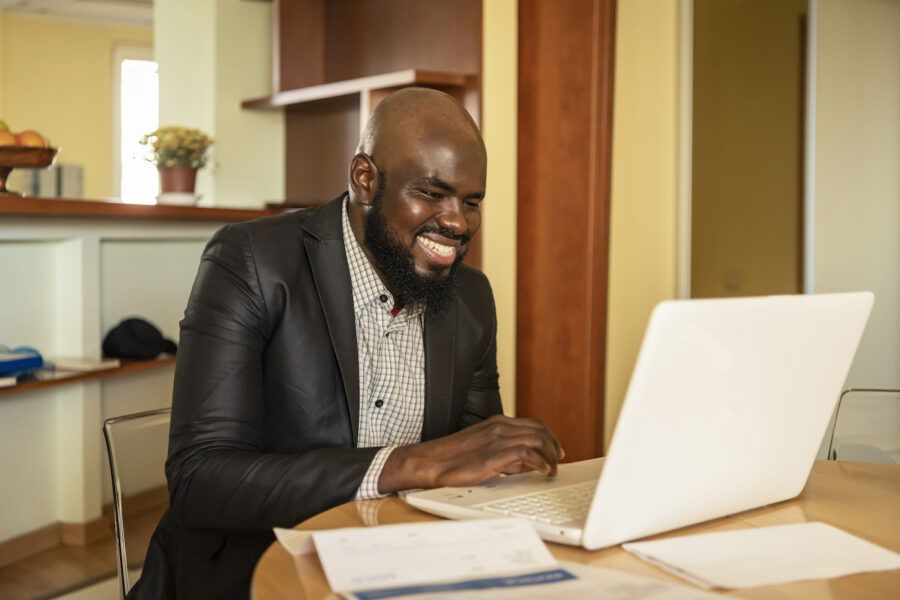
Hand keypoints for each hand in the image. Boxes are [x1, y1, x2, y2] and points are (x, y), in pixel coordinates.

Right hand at [377, 415, 564, 492]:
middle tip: (559, 462)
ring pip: (537, 440)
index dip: (550, 438)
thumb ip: (505, 451)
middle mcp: (500, 427)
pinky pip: (527, 455)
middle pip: (540, 430)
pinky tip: (542, 472)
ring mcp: (497, 439)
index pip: (534, 424)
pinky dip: (541, 463)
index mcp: (497, 422)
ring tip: (552, 471)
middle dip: (554, 446)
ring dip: (550, 456)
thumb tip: (526, 464)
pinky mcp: (493, 455)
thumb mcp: (483, 448)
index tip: (556, 451)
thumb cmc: (453, 458)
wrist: (430, 462)